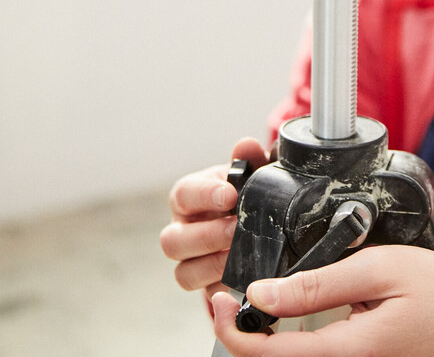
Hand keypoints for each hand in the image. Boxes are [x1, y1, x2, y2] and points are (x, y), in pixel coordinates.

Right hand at [160, 137, 268, 298]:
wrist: (252, 224)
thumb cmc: (244, 194)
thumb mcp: (248, 173)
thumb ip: (248, 159)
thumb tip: (245, 146)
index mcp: (189, 198)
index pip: (183, 194)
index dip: (204, 194)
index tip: (230, 194)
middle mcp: (182, 231)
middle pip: (172, 241)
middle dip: (207, 235)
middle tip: (237, 228)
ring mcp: (190, 262)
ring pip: (183, 274)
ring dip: (213, 265)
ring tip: (241, 256)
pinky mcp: (207, 287)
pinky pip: (207, 296)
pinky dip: (225, 288)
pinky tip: (246, 279)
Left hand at [211, 245, 433, 356]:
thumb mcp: (381, 270)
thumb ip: (320, 282)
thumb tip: (262, 292)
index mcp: (348, 354)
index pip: (267, 356)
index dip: (231, 329)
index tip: (217, 297)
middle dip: (242, 336)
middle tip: (228, 297)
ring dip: (264, 342)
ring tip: (253, 304)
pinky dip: (290, 345)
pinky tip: (288, 317)